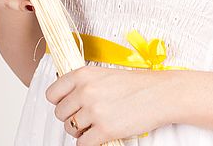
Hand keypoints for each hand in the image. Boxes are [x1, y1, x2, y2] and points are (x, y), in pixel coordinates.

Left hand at [45, 65, 175, 143]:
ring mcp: (94, 111)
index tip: (68, 104)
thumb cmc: (136, 84)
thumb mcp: (105, 74)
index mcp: (83, 74)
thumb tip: (67, 98)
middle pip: (60, 114)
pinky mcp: (104, 130)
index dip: (59, 101)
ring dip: (82, 130)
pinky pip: (82, 145)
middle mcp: (85, 91)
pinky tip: (100, 134)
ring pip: (70, 130)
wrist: (160, 94)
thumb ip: (84, 84)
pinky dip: (89, 143)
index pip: (52, 93)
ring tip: (97, 123)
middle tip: (87, 116)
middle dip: (71, 118)